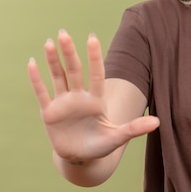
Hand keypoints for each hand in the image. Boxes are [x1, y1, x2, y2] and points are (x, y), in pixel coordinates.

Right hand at [28, 30, 158, 162]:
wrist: (81, 158)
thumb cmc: (101, 145)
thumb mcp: (118, 138)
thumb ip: (134, 128)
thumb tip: (158, 122)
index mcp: (96, 100)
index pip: (96, 74)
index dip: (94, 57)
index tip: (92, 37)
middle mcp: (79, 97)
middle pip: (74, 71)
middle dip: (69, 53)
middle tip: (64, 33)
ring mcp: (64, 103)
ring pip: (58, 77)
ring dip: (53, 61)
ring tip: (50, 42)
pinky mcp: (49, 113)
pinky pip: (42, 93)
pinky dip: (36, 79)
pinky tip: (32, 62)